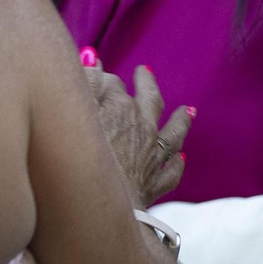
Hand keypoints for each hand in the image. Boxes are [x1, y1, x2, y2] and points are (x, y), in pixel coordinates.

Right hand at [84, 65, 190, 208]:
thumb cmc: (76, 157)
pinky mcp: (151, 187)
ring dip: (179, 120)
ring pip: (171, 133)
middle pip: (149, 100)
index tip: (96, 74)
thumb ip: (84, 83)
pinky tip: (181, 160)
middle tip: (144, 72)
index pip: (114, 85)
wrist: (94, 205)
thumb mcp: (75, 112)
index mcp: (120, 108)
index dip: (103, 78)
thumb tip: (92, 58)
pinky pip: (170, 173)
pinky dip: (176, 165)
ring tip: (188, 110)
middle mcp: (142, 129)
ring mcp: (151, 158)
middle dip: (146, 85)